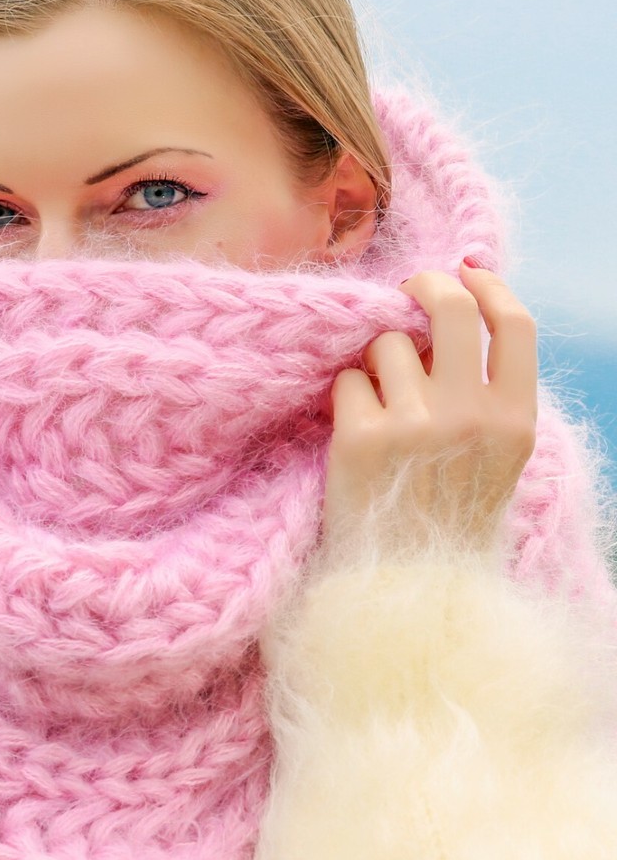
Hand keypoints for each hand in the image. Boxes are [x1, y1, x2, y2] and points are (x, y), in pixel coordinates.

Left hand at [323, 262, 537, 554]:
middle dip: (424, 285)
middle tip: (405, 289)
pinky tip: (353, 431)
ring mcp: (413, 424)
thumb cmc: (444, 516)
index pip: (515, 324)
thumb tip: (464, 308)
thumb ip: (486, 393)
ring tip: (379, 407)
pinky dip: (344, 398)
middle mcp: (469, 415)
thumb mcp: (494, 458)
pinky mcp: (359, 438)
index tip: (465, 271)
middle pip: (450, 309)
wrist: (404, 587)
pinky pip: (345, 381)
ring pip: (386, 345)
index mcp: (514, 421)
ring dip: (376, 364)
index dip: (488, 285)